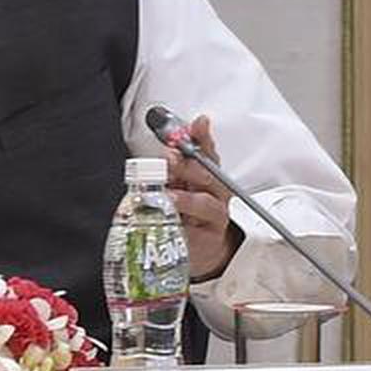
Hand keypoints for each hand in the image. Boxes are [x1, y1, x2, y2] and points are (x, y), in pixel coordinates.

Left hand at [163, 115, 242, 280]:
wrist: (201, 246)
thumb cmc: (188, 210)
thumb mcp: (177, 185)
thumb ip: (169, 168)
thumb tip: (156, 152)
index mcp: (207, 175)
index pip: (208, 151)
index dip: (204, 137)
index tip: (200, 123)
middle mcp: (215, 193)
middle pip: (207, 175)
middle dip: (188, 165)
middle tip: (170, 159)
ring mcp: (215, 216)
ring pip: (205, 204)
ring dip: (186, 198)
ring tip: (168, 196)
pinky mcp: (209, 239)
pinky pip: (197, 233)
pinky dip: (184, 229)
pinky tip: (173, 226)